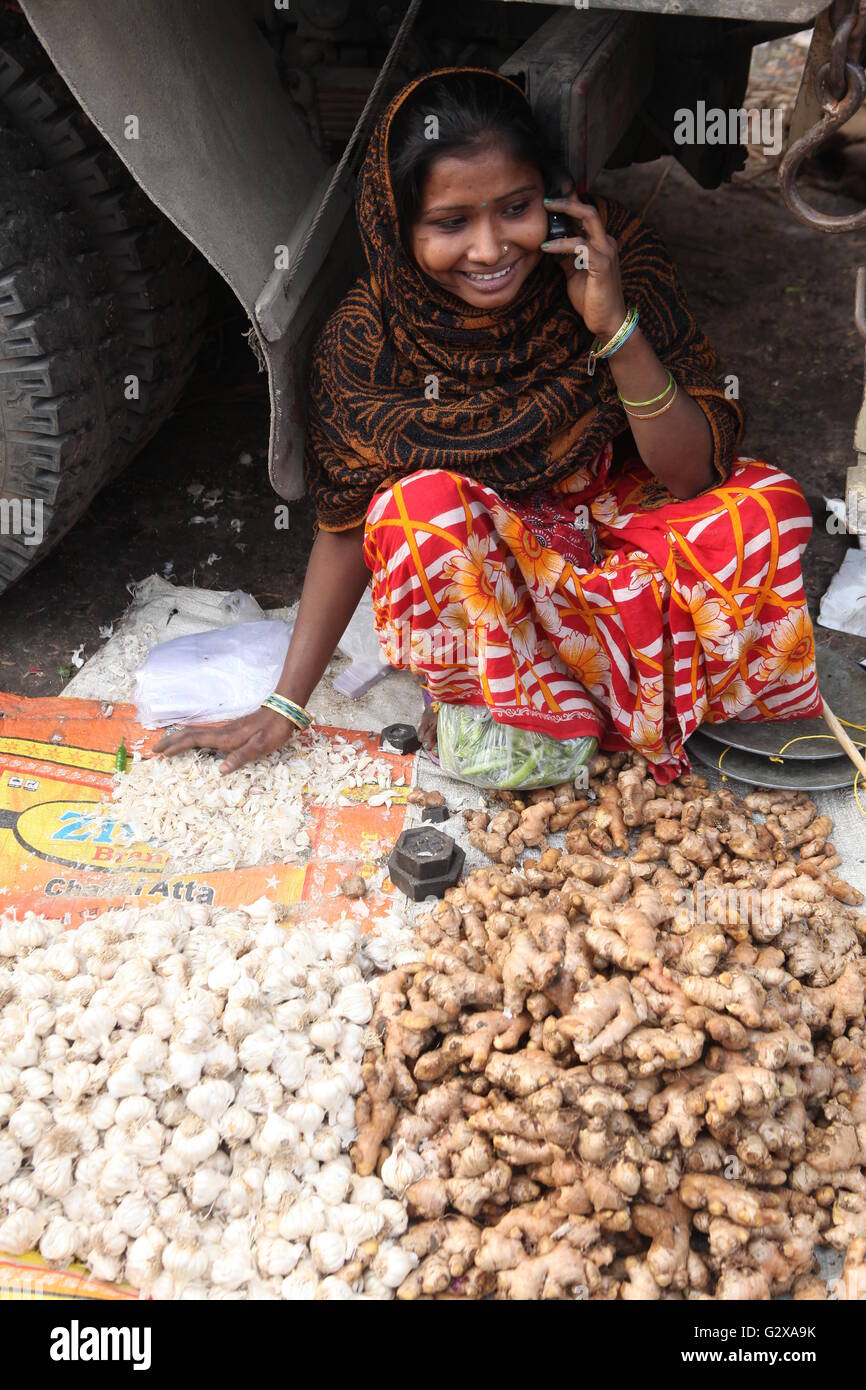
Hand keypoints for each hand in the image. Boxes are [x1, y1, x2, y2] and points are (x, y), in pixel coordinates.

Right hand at [152, 707, 295, 773]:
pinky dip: (192, 736)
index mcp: (225, 737)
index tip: (161, 752)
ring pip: (196, 732)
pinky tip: (192, 738)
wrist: (283, 712)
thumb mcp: (260, 747)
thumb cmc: (273, 731)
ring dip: (179, 738)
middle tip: (155, 749)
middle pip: (190, 734)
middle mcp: (221, 732)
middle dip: (171, 741)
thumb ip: (241, 757)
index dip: (177, 746)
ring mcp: (225, 729)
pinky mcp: (230, 729)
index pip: (194, 740)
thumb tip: (221, 770)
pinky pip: (204, 732)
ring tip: (167, 744)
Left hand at [541, 192, 627, 340]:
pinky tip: (546, 247)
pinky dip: (562, 244)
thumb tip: (549, 244)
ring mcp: (606, 251)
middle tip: (545, 198)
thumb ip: (565, 257)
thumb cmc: (591, 298)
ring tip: (544, 213)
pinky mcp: (602, 264)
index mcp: (599, 243)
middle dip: (567, 200)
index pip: (585, 217)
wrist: (607, 321)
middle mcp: (606, 242)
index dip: (569, 205)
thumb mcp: (573, 273)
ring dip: (565, 213)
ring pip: (588, 219)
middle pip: (588, 210)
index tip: (549, 199)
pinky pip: (581, 245)